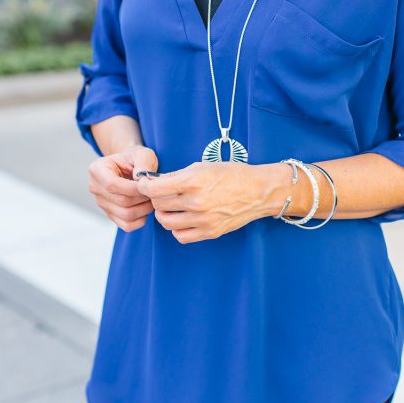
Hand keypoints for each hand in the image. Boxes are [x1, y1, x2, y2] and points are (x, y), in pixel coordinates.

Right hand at [88, 144, 158, 231]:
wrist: (131, 167)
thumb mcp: (143, 154)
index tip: (148, 185)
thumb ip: (143, 162)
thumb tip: (140, 181)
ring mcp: (101, 204)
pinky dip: (141, 219)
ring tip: (151, 198)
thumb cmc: (136, 160)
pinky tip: (144, 207)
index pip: (112, 185)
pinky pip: (127, 225)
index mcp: (97, 169)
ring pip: (126, 215)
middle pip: (121, 202)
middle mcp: (95, 188)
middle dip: (143, 198)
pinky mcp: (110, 216)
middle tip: (154, 192)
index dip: (134, 188)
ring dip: (144, 209)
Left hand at [134, 160, 266, 243]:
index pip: (154, 188)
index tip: (145, 185)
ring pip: (166, 222)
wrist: (258, 191)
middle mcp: (196, 202)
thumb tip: (154, 182)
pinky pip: (180, 236)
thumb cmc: (232, 175)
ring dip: (164, 214)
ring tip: (171, 207)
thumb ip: (177, 176)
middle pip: (158, 205)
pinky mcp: (210, 232)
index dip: (145, 186)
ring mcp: (202, 219)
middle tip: (162, 194)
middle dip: (156, 198)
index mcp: (193, 181)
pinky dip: (176, 228)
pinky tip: (182, 219)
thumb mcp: (203, 167)